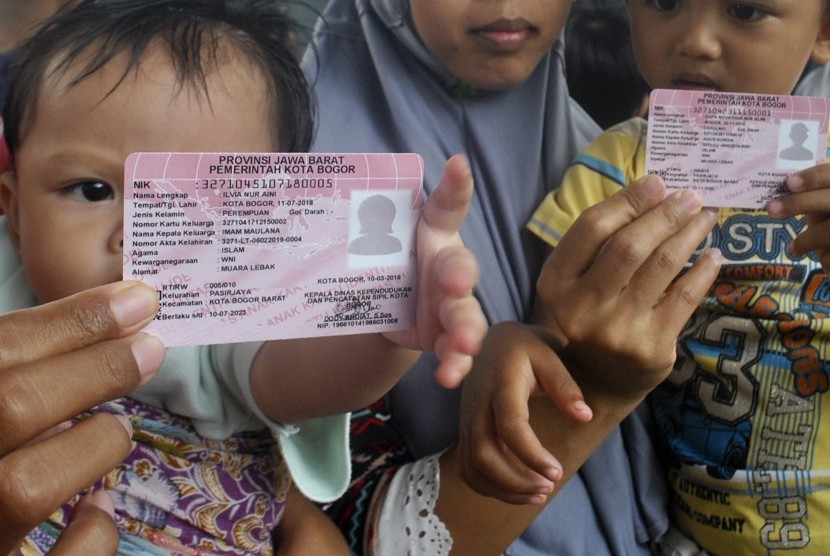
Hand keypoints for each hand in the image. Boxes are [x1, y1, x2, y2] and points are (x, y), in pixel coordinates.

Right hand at [0, 281, 163, 553]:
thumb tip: (102, 327)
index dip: (71, 321)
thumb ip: (19, 369)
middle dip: (94, 370)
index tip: (139, 300)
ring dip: (91, 444)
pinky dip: (92, 534)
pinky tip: (97, 509)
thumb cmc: (0, 438)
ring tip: (115, 430)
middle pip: (11, 405)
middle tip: (151, 347)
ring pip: (24, 485)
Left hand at [383, 154, 485, 387]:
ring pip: (466, 316)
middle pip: (461, 267)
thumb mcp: (375, 238)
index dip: (454, 186)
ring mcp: (451, 305)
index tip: (456, 165)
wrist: (383, 307)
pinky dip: (455, 365)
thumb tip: (340, 177)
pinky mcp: (443, 338)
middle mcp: (448, 266)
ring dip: (466, 331)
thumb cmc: (387, 261)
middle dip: (459, 275)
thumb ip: (369, 215)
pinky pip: (455, 353)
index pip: (445, 205)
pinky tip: (448, 376)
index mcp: (432, 234)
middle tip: (455, 282)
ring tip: (463, 345)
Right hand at [458, 321, 589, 504]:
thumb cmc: (524, 349)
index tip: (557, 472)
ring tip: (538, 494)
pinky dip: (488, 486)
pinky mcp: (464, 430)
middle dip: (515, 480)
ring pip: (473, 465)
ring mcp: (466, 419)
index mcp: (500, 384)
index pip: (510, 425)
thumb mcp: (549, 356)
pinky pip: (468, 467)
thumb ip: (565, 387)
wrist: (489, 341)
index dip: (531, 454)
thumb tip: (585, 417)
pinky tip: (517, 490)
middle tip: (548, 488)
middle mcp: (477, 404)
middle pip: (483, 453)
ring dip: (503, 489)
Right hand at [459, 176, 721, 505]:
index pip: (591, 228)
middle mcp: (582, 307)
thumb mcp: (568, 285)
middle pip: (628, 245)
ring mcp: (617, 330)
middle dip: (664, 214)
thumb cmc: (581, 322)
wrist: (590, 387)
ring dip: (689, 234)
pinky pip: (685, 299)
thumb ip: (593, 247)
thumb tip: (647, 194)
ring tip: (705, 217)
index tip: (656, 184)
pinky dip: (703, 272)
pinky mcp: (651, 348)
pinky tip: (713, 256)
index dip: (627, 201)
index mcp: (555, 284)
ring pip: (661, 267)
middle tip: (689, 196)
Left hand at [766, 164, 829, 270]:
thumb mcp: (827, 208)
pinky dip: (826, 259)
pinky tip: (828, 259)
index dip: (814, 177)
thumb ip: (813, 198)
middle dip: (799, 203)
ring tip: (794, 248)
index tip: (789, 182)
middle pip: (829, 200)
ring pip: (828, 232)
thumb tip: (778, 191)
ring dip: (806, 240)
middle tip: (771, 209)